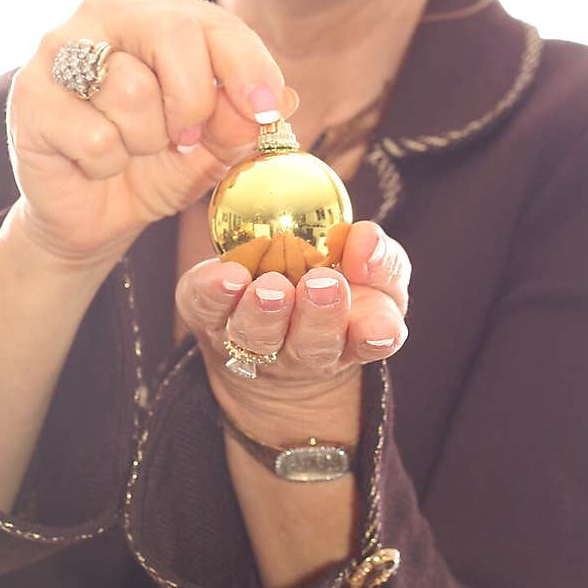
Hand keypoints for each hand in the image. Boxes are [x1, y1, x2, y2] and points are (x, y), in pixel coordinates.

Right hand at [6, 0, 297, 265]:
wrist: (91, 215)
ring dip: (145, 140)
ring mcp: (60, 49)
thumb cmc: (154, 164)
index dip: (249, 67)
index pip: (216, 22)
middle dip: (194, 101)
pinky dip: (106, 164)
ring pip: (132, 89)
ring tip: (130, 148)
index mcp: (160, 12)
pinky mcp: (30, 94)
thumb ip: (242, 122)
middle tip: (186, 139)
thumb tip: (284, 101)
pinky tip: (93, 161)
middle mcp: (107, 13)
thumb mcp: (213, 147)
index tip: (266, 111)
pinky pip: (95, 135)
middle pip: (173, 33)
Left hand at [176, 220, 410, 440]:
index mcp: (355, 336)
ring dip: (265, 313)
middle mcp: (305, 351)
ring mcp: (255, 343)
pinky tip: (223, 275)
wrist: (272, 332)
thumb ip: (381, 258)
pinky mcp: (210, 320)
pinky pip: (207, 310)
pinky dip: (214, 294)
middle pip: (313, 346)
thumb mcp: (373, 275)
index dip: (377, 333)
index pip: (375, 339)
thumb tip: (366, 236)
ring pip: (259, 338)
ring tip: (271, 287)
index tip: (375, 323)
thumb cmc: (335, 288)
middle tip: (321, 286)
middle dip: (318, 318)